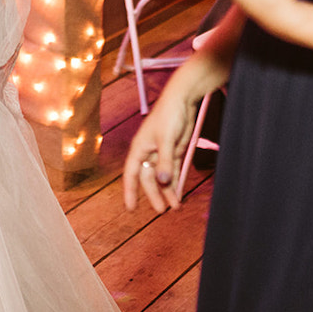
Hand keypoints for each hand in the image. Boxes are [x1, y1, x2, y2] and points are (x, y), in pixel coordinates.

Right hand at [123, 81, 199, 212]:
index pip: (131, 174)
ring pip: (162, 178)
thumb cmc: (169, 115)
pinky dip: (176, 183)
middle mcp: (148, 153)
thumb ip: (165, 161)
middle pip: (149, 179)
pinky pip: (173, 172)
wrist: (183, 100)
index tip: (130, 207)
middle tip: (161, 211)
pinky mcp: (174, 152)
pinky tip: (179, 194)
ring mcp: (162, 153)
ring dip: (167, 191)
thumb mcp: (166, 139)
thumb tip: (162, 181)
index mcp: (139, 148)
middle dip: (154, 195)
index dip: (130, 191)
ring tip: (175, 207)